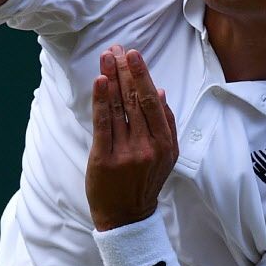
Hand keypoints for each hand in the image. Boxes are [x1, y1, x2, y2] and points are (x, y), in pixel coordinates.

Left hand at [85, 45, 178, 230]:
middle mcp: (149, 146)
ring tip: (106, 57)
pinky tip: (100, 81)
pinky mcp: (105, 159)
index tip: (134, 55)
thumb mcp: (164, 156)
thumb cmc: (143, 183)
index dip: (142, 76)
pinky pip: (103, 123)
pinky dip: (101, 100)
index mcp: (165, 144)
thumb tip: (160, 91)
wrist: (126, 217)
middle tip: (117, 49)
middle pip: (136, 100)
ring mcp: (126, 153)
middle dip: (126, 71)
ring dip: (112, 78)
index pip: (153, 102)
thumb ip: (165, 124)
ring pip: (120, 108)